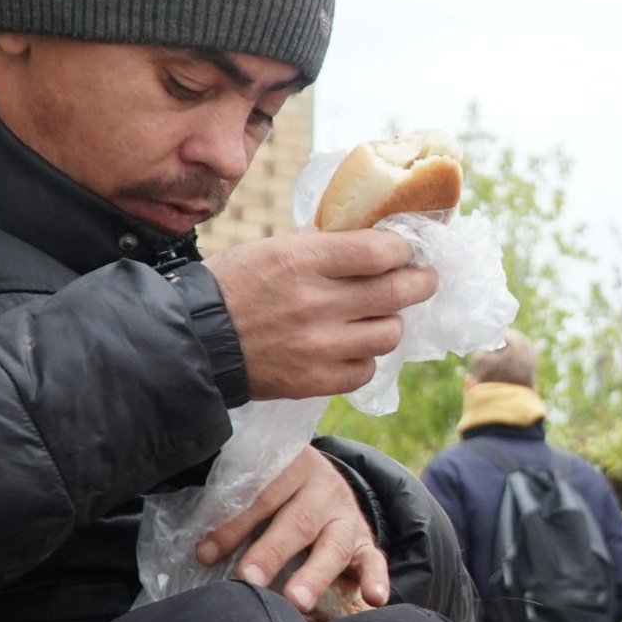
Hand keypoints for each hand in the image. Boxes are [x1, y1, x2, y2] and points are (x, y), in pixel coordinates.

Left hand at [196, 446, 388, 614]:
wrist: (323, 483)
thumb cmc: (276, 493)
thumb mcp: (261, 486)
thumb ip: (237, 508)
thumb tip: (200, 551)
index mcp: (292, 468)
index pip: (262, 496)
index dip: (234, 526)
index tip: (207, 554)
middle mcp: (324, 489)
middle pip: (297, 522)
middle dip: (271, 553)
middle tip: (250, 579)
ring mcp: (347, 516)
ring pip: (333, 545)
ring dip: (314, 575)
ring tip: (297, 601)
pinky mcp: (366, 541)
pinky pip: (374, 560)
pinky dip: (376, 579)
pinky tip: (374, 598)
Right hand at [204, 228, 438, 401]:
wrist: (196, 340)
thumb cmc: (235, 285)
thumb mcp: (275, 247)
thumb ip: (325, 247)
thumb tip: (376, 240)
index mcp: (304, 261)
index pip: (381, 251)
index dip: (404, 249)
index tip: (407, 249)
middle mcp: (317, 303)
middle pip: (397, 293)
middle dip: (422, 282)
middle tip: (426, 278)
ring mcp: (318, 346)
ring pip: (389, 333)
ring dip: (391, 321)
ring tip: (381, 315)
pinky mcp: (315, 381)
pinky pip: (366, 369)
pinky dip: (366, 356)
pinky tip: (352, 345)